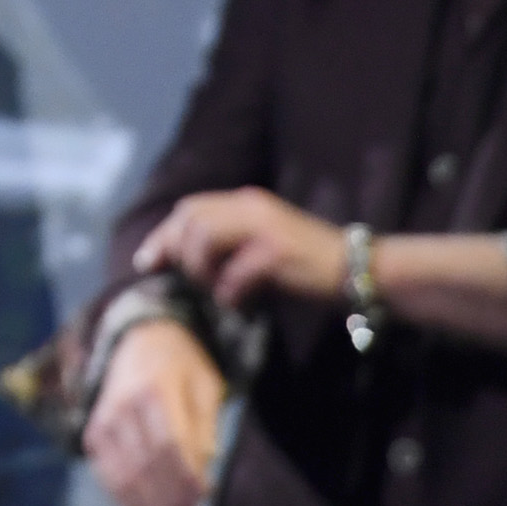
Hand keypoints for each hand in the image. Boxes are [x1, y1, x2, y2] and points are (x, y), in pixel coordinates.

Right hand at [82, 319, 225, 505]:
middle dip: (169, 499)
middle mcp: (122, 403)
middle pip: (145, 463)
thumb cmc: (182, 365)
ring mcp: (104, 419)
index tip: (204, 497)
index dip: (185, 475)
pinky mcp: (94, 432)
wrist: (140, 337)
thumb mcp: (205, 384)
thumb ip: (204, 426)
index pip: (169, 442)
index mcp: (154, 387)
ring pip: (124, 474)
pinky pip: (107, 474)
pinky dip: (126, 500)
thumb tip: (204, 469)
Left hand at [134, 186, 347, 309]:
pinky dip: (228, 292)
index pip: (189, 208)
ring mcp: (265, 227)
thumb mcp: (262, 244)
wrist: (359, 269)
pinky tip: (238, 303)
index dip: (163, 235)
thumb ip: (227, 244)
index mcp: (245, 202)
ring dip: (201, 271)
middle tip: (182, 280)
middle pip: (190, 218)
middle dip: (174, 251)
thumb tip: (181, 262)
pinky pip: (234, 272)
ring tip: (215, 291)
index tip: (146, 262)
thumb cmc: (307, 264)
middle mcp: (251, 207)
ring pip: (205, 238)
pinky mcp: (278, 253)